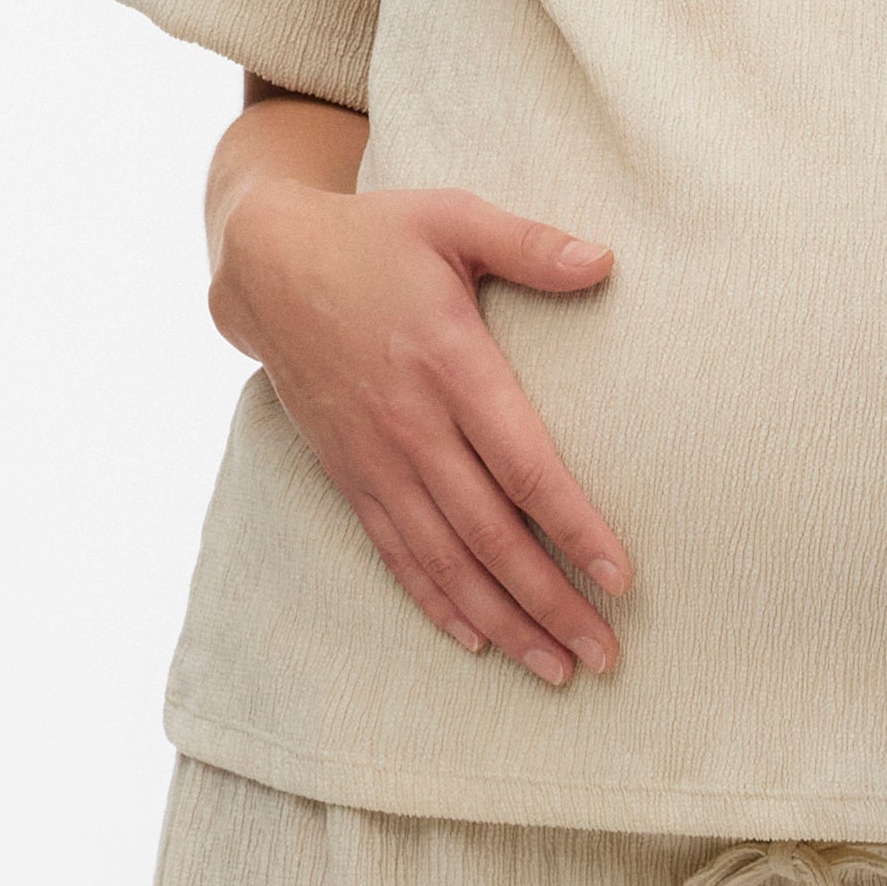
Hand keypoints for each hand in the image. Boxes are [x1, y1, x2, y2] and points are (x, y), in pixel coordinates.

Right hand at [214, 169, 632, 682]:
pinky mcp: (350, 475)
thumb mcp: (452, 217)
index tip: (619, 577)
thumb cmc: (375, 237)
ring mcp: (376, 459)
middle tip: (605, 654)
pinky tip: (477, 641)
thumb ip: (529, 244)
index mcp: (449, 365)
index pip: (523, 465)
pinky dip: (436, 603)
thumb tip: (606, 261)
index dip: (573, 526)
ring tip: (554, 668)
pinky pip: (396, 553)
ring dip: (502, 621)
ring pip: (444, 560)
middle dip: (549, 601)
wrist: (267, 264)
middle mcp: (411, 426)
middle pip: (490, 534)